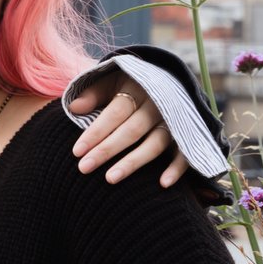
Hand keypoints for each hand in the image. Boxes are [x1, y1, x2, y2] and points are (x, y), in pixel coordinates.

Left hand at [69, 71, 188, 185]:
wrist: (169, 79)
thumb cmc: (129, 84)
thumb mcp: (111, 80)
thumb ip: (94, 93)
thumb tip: (74, 107)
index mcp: (138, 89)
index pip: (115, 113)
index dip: (96, 132)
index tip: (77, 151)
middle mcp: (158, 106)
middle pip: (132, 130)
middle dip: (107, 150)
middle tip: (84, 168)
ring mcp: (175, 121)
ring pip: (155, 144)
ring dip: (134, 162)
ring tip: (110, 179)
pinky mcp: (188, 135)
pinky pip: (185, 153)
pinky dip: (177, 168)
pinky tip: (163, 184)